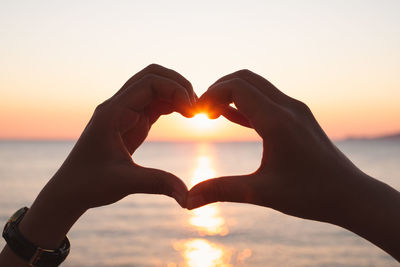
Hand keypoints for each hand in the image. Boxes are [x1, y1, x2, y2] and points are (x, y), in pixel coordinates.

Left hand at [17, 64, 193, 248]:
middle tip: (197, 107)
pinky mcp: (131, 122)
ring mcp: (125, 112)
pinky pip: (154, 103)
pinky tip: (185, 116)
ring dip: (176, 94)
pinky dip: (172, 104)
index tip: (192, 112)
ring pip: (155, 87)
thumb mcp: (124, 183)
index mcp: (113, 112)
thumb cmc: (89, 184)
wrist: (70, 190)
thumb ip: (158, 184)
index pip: (148, 83)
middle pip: (152, 76)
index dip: (175, 90)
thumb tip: (188, 197)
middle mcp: (118, 106)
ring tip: (194, 113)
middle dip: (178, 85)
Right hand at [187, 69, 359, 220]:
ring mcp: (295, 109)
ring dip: (232, 94)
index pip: (236, 87)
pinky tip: (231, 118)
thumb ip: (222, 191)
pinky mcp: (298, 117)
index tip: (197, 114)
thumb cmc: (311, 195)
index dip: (210, 95)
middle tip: (201, 112)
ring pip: (256, 85)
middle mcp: (288, 107)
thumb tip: (188, 201)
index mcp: (277, 120)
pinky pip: (266, 98)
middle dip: (218, 89)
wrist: (351, 194)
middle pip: (245, 78)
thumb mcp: (261, 193)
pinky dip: (245, 103)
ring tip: (212, 114)